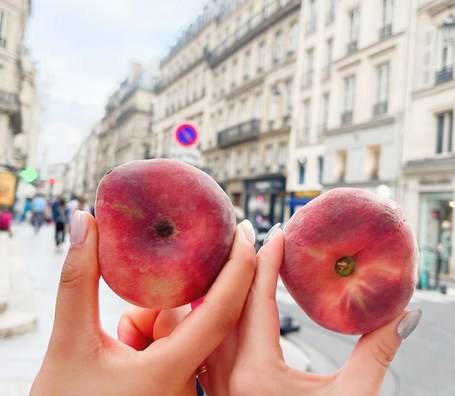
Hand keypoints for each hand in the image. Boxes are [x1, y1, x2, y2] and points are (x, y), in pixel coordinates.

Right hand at [30, 211, 256, 395]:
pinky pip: (177, 352)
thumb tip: (84, 220)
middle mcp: (186, 387)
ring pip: (182, 335)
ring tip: (119, 341)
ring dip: (152, 324)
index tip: (244, 229)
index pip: (221, 310)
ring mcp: (182, 392)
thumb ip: (77, 280)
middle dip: (164, 303)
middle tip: (132, 315)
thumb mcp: (67, 345)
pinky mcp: (174, 392)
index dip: (238, 266)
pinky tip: (127, 349)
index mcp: (170, 374)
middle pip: (194, 320)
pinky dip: (153, 340)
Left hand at [201, 225, 421, 395]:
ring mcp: (213, 385)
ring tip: (237, 256)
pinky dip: (216, 312)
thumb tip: (407, 314)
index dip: (269, 259)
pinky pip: (206, 340)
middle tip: (251, 232)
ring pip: (208, 319)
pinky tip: (226, 298)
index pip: (258, 298)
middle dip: (240, 262)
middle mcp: (224, 377)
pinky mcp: (213, 392)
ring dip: (224, 284)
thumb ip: (378, 354)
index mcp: (256, 374)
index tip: (278, 229)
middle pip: (225, 301)